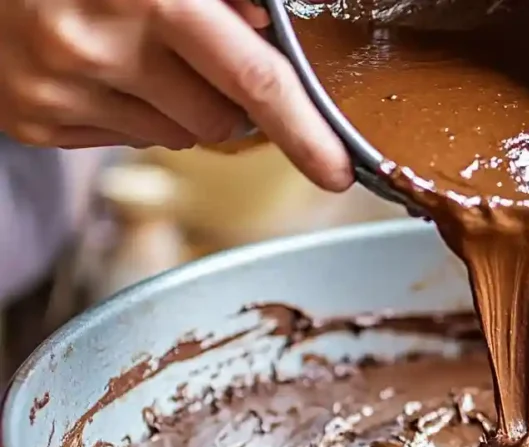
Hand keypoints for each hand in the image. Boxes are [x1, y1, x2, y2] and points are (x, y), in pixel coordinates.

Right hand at [0, 0, 352, 191]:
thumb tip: (274, 36)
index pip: (255, 80)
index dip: (305, 131)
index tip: (337, 171)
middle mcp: (99, 44)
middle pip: (221, 122)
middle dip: (224, 98)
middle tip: (190, 54)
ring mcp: (60, 88)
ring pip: (177, 138)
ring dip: (175, 106)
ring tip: (133, 52)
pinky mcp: (34, 120)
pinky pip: (126, 142)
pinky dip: (129, 113)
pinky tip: (100, 70)